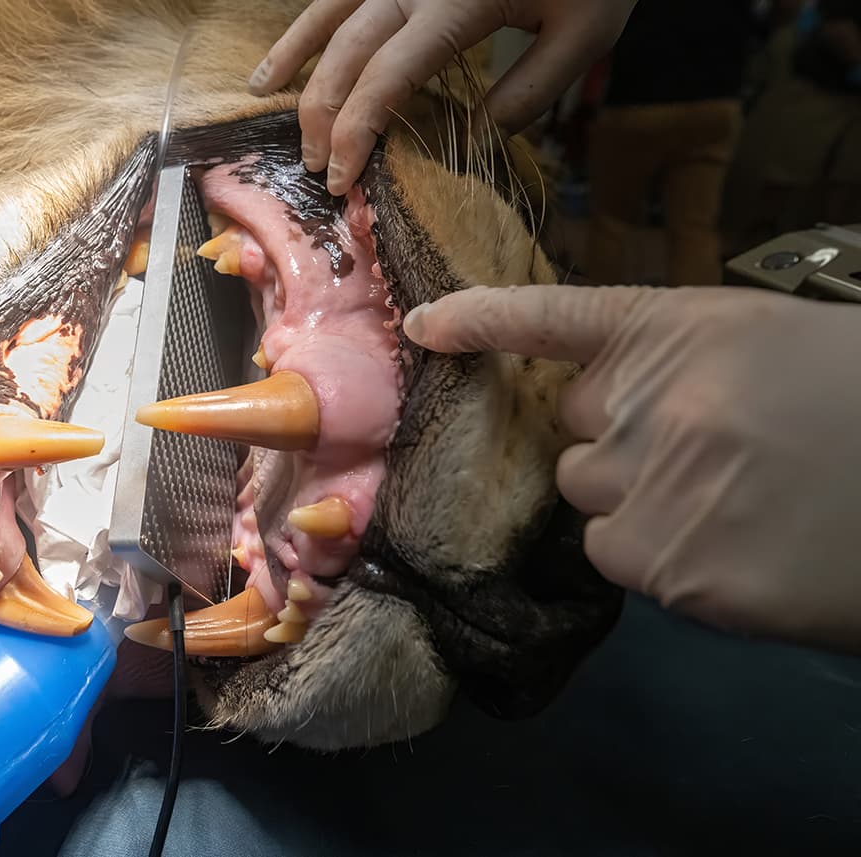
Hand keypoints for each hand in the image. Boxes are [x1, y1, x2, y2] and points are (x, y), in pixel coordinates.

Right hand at [249, 0, 635, 195]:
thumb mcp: (584, 34)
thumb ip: (531, 91)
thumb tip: (474, 138)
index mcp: (455, 4)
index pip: (385, 79)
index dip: (355, 132)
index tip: (342, 178)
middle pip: (348, 53)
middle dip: (322, 115)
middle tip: (316, 166)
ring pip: (330, 12)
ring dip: (295, 54)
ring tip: (263, 91)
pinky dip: (312, 18)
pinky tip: (293, 41)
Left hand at [404, 284, 860, 654]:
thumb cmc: (855, 405)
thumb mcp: (771, 352)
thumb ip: (680, 372)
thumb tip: (610, 411)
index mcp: (677, 331)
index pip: (553, 318)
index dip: (483, 320)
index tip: (425, 326)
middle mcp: (645, 405)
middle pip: (573, 433)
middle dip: (619, 443)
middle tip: (709, 453)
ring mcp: (651, 489)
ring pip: (589, 500)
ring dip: (636, 504)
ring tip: (734, 504)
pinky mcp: (671, 569)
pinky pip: (622, 559)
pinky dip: (663, 558)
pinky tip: (738, 549)